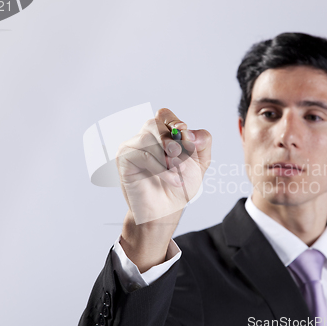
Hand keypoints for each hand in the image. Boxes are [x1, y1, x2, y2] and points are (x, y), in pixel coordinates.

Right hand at [115, 108, 211, 271]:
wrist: (166, 210)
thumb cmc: (179, 185)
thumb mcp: (199, 162)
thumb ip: (202, 143)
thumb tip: (193, 133)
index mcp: (161, 134)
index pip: (164, 115)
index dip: (175, 122)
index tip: (186, 137)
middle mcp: (144, 138)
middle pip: (154, 123)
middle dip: (172, 140)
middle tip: (181, 156)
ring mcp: (132, 147)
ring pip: (148, 137)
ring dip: (167, 157)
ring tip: (177, 173)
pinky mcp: (124, 159)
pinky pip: (142, 154)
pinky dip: (160, 167)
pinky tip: (171, 179)